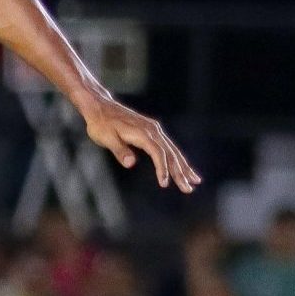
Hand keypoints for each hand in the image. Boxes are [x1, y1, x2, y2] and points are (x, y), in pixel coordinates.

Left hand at [78, 94, 199, 191]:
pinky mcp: (152, 130)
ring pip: (172, 150)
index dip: (162, 169)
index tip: (164, 183)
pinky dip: (177, 158)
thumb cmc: (100, 124)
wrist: (100, 107)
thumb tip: (130, 163)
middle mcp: (152, 130)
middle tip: (188, 188)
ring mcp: (154, 129)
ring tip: (194, 180)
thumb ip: (119, 150)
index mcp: (143, 133)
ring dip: (183, 166)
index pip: (158, 153)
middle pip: (170, 153)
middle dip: (181, 172)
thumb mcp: (106, 138)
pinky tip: (183, 167)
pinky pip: (168, 146)